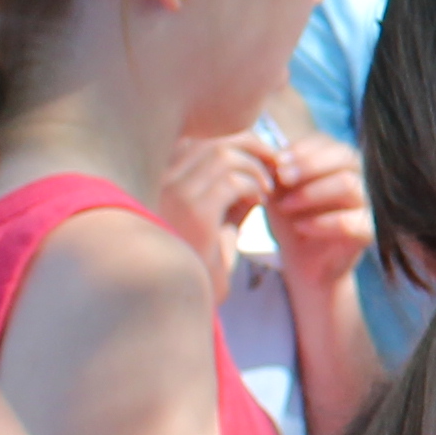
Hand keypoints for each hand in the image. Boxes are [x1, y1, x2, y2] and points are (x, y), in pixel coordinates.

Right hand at [153, 129, 273, 266]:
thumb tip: (262, 154)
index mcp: (161, 175)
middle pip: (212, 138)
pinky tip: (259, 203)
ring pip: (223, 154)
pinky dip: (254, 186)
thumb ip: (233, 182)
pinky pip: (232, 180)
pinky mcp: (192, 211)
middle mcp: (160, 178)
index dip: (237, 140)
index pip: (200, 136)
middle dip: (252, 146)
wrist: (184, 298)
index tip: (263, 158)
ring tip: (266, 191)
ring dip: (255, 168)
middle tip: (275, 167)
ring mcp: (172, 192)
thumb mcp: (219, 211)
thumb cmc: (204, 256)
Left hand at [262, 135, 373, 301]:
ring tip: (285, 206)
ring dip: (311, 193)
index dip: (302, 148)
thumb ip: (277, 171)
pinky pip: (351, 221)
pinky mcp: (369, 231)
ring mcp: (368, 203)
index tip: (277, 161)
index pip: (328, 141)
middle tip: (282, 178)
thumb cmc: (292, 219)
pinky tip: (300, 227)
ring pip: (348, 184)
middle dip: (308, 165)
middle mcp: (360, 176)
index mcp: (339, 162)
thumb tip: (269, 154)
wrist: (303, 262)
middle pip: (344, 155)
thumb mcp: (279, 192)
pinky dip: (322, 223)